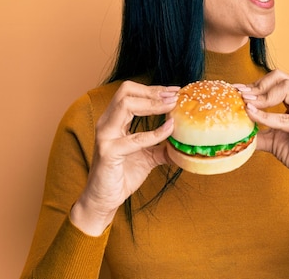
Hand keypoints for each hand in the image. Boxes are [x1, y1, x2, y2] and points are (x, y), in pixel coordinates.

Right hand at [70, 81, 178, 235]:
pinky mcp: (108, 152)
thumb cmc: (122, 175)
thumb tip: (183, 141)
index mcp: (114, 120)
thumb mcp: (148, 157)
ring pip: (125, 105)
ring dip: (152, 103)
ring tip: (171, 106)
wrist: (104, 200)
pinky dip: (154, 133)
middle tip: (174, 96)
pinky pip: (134, 138)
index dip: (154, 89)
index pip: (131, 92)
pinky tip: (168, 130)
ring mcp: (105, 136)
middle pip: (126, 91)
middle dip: (153, 91)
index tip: (175, 91)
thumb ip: (162, 146)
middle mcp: (107, 123)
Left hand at [238, 71, 288, 193]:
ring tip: (246, 105)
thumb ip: (257, 130)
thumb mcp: (273, 138)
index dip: (256, 82)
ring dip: (262, 96)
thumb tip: (235, 128)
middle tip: (241, 96)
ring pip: (286, 89)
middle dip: (258, 86)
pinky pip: (285, 118)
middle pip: (281, 78)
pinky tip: (252, 115)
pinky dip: (266, 116)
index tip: (237, 90)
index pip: (278, 79)